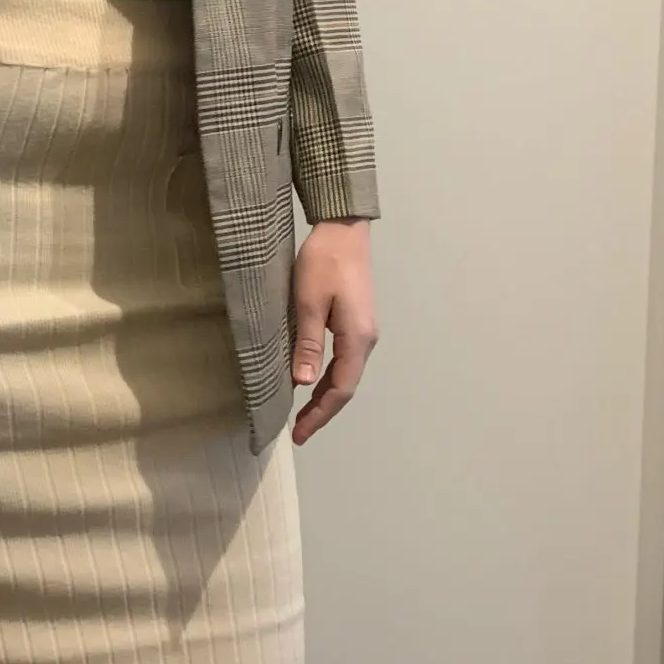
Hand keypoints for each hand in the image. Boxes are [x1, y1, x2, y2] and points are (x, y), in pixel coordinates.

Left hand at [289, 220, 378, 444]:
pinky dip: (327, 378)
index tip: (299, 434)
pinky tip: (311, 383)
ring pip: (345, 375)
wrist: (343, 229)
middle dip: (322, 412)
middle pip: (345, 387)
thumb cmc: (324, 262)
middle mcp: (366, 340)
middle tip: (297, 431)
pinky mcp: (356, 323)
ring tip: (302, 415)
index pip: (340, 389)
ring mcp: (363, 332)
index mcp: (357, 338)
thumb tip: (303, 383)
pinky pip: (343, 361)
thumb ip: (308, 344)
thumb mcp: (308, 302)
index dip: (320, 415)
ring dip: (325, 397)